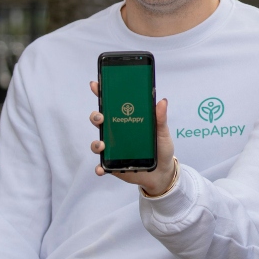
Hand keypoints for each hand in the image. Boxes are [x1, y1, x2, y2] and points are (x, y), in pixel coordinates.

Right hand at [88, 81, 176, 195]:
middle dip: (96, 116)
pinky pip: (102, 166)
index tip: (96, 85)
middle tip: (101, 117)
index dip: (102, 94)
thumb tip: (162, 101)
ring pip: (97, 143)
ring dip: (96, 143)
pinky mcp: (113, 165)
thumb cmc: (161, 149)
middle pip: (100, 121)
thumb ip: (160, 119)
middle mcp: (116, 134)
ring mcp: (113, 150)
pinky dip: (99, 167)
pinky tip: (101, 168)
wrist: (163, 173)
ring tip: (102, 144)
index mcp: (126, 121)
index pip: (112, 105)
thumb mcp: (163, 132)